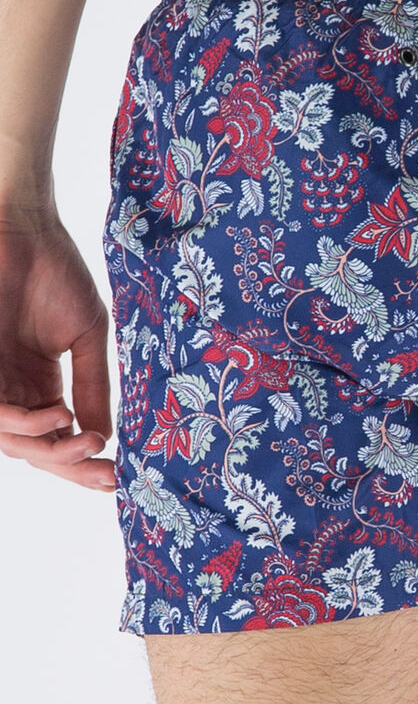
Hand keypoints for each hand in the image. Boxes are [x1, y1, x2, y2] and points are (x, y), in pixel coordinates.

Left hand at [0, 210, 114, 489]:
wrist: (25, 228)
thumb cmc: (56, 272)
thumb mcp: (87, 337)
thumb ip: (94, 388)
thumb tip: (107, 439)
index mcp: (40, 385)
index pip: (59, 439)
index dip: (84, 464)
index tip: (117, 476)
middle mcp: (14, 389)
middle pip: (36, 449)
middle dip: (71, 468)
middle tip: (105, 472)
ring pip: (13, 441)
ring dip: (51, 451)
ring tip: (86, 444)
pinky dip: (26, 424)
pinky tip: (60, 416)